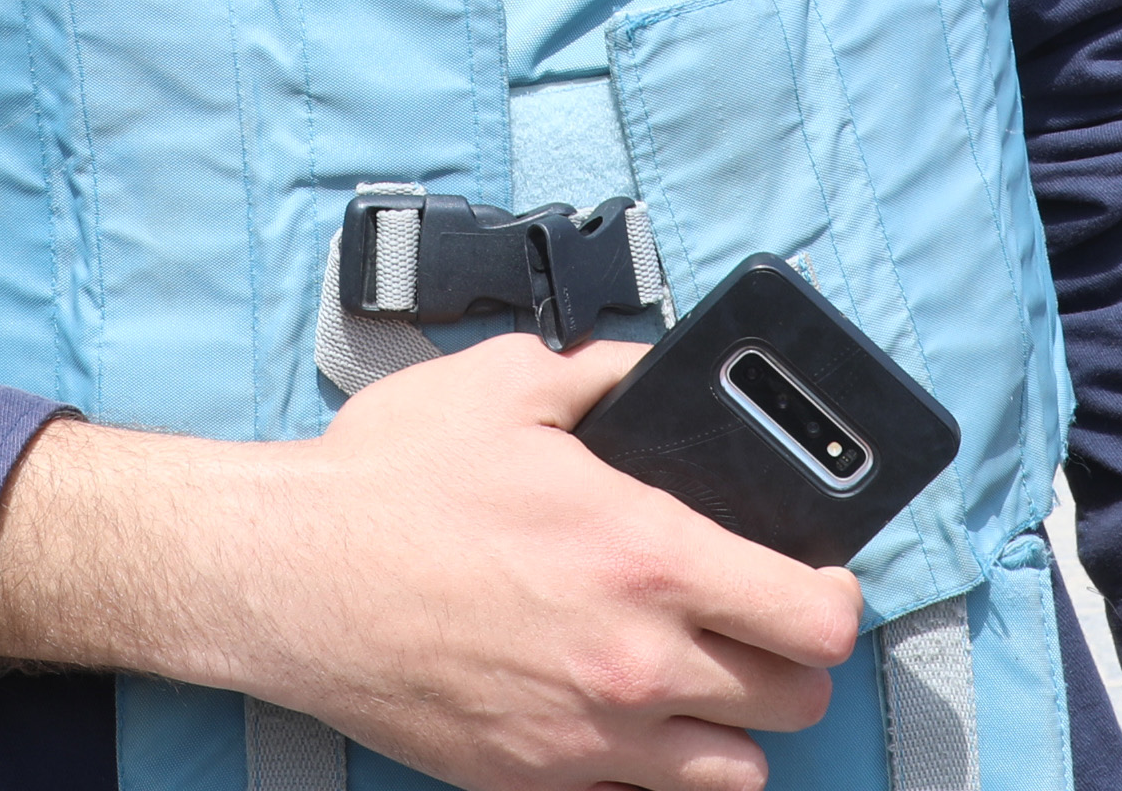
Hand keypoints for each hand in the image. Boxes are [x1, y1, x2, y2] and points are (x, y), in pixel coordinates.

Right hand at [254, 337, 855, 790]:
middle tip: (759, 622)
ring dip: (735, 723)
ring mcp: (588, 732)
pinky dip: (652, 760)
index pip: (816, 615)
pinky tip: (622, 709)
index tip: (818, 577)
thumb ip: (605, 372)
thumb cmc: (387, 481)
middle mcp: (635, 659)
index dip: (835, 596)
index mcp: (646, 553)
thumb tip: (651, 371)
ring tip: (701, 676)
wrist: (285, 576)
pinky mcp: (535, 776)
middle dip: (793, 660)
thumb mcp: (507, 384)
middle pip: (797, 700)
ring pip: (738, 768)